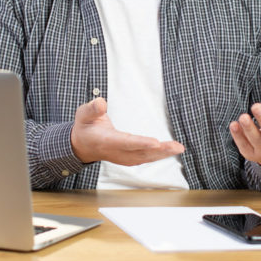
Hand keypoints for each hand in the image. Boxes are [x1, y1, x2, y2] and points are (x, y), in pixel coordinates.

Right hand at [70, 97, 185, 165]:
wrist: (82, 145)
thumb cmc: (85, 127)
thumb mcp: (83, 114)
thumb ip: (92, 109)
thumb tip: (101, 102)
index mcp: (105, 141)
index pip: (125, 142)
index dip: (140, 143)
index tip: (156, 142)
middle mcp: (116, 152)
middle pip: (140, 152)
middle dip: (160, 150)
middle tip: (177, 147)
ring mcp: (123, 157)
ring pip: (145, 157)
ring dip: (163, 154)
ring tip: (178, 148)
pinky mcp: (128, 158)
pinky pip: (146, 158)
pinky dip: (159, 156)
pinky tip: (170, 151)